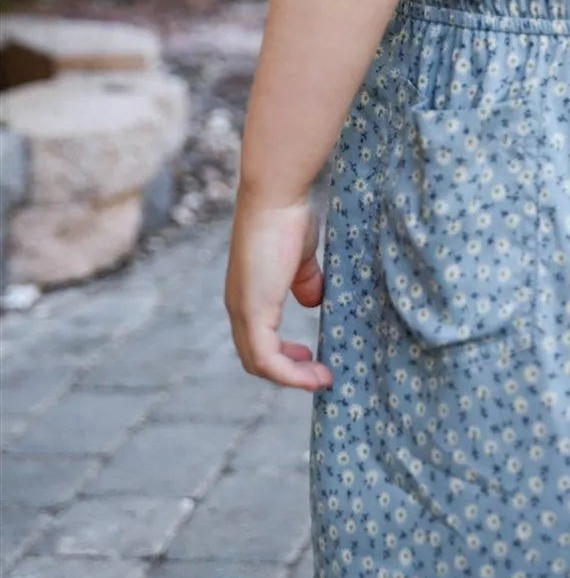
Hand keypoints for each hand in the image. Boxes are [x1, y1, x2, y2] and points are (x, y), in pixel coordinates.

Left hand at [224, 191, 332, 390]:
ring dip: (293, 378)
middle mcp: (239, 307)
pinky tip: (316, 374)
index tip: (310, 355)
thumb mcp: (301, 256)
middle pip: (256, 359)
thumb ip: (305, 280)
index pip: (257, 340)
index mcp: (248, 294)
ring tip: (322, 379)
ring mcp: (243, 311)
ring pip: (260, 364)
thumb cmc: (288, 216)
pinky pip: (267, 360)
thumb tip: (314, 301)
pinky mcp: (252, 313)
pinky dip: (291, 374)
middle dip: (288, 372)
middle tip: (317, 373)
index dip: (282, 355)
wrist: (275, 197)